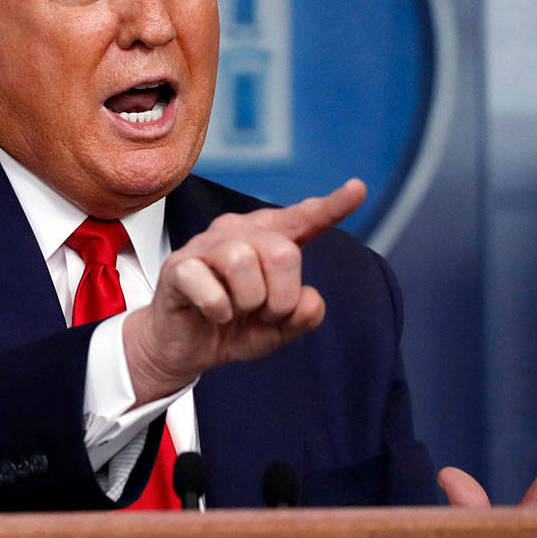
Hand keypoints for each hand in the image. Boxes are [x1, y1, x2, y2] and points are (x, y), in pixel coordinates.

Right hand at [122, 178, 365, 403]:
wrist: (186, 349)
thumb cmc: (234, 325)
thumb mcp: (280, 327)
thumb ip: (304, 313)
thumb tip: (308, 297)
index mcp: (267, 238)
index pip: (304, 218)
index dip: (332, 205)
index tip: (358, 188)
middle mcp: (237, 232)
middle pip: (283, 252)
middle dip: (281, 298)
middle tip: (263, 314)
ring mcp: (205, 246)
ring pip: (245, 261)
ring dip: (249, 303)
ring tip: (236, 312)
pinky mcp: (178, 267)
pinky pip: (212, 288)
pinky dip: (220, 311)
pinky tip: (213, 315)